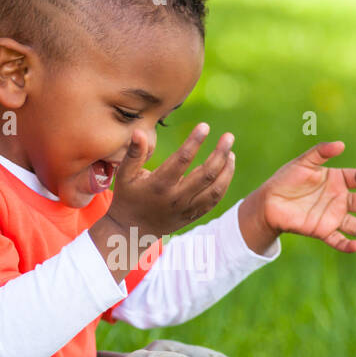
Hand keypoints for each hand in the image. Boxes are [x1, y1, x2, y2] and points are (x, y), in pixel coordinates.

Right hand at [89, 123, 235, 280]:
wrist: (132, 230)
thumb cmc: (128, 196)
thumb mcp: (124, 175)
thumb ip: (133, 153)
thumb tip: (139, 131)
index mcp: (159, 185)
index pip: (182, 159)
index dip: (195, 141)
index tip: (205, 126)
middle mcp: (176, 198)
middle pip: (206, 174)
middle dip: (220, 153)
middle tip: (229, 136)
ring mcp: (186, 209)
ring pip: (215, 189)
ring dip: (227, 170)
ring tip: (230, 153)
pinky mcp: (193, 216)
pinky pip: (214, 200)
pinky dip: (224, 185)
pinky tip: (227, 169)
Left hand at [254, 140, 355, 253]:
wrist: (269, 202)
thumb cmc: (287, 179)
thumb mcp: (303, 162)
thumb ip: (320, 153)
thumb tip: (341, 145)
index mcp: (338, 180)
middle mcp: (340, 200)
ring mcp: (333, 217)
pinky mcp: (323, 232)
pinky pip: (338, 240)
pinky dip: (348, 245)